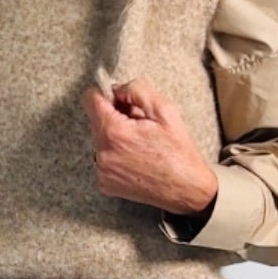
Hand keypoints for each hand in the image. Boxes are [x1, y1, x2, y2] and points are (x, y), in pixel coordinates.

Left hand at [80, 78, 219, 214]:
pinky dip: (116, 155)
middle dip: (116, 117)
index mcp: (114, 132)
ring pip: (100, 139)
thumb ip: (137, 90)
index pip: (90, 99)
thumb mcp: (165, 110)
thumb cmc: (179, 152)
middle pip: (96, 120)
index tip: (120, 99)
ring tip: (141, 145)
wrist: (187, 189)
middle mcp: (102, 153)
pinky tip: (136, 160)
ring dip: (116, 137)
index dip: (107, 95)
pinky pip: (104, 159)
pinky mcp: (105, 183)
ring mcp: (102, 171)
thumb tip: (117, 89)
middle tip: (141, 127)